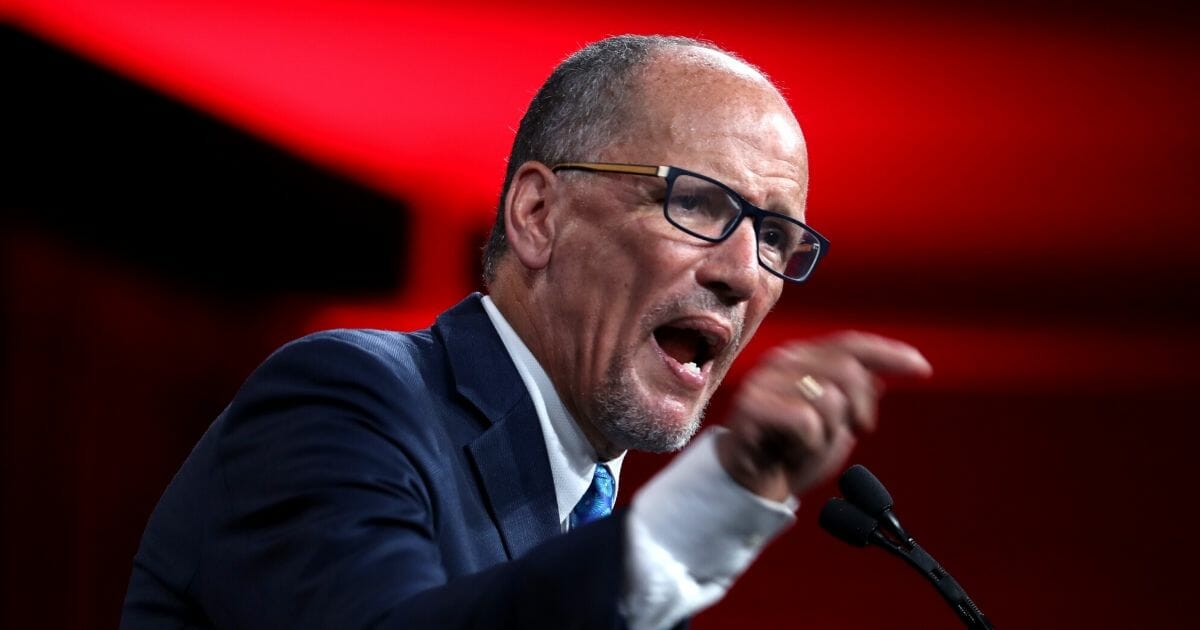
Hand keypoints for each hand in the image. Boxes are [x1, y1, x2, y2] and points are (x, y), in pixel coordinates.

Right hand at [716, 332, 931, 501]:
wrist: (749, 484)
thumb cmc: (791, 452)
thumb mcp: (833, 424)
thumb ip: (850, 397)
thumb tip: (879, 376)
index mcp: (801, 358)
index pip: (852, 345)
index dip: (890, 354)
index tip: (924, 369)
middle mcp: (782, 362)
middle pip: (847, 370)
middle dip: (861, 407)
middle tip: (853, 430)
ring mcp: (764, 381)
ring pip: (829, 398)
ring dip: (829, 432)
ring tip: (808, 444)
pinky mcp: (751, 406)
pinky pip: (806, 420)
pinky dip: (808, 444)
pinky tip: (790, 450)